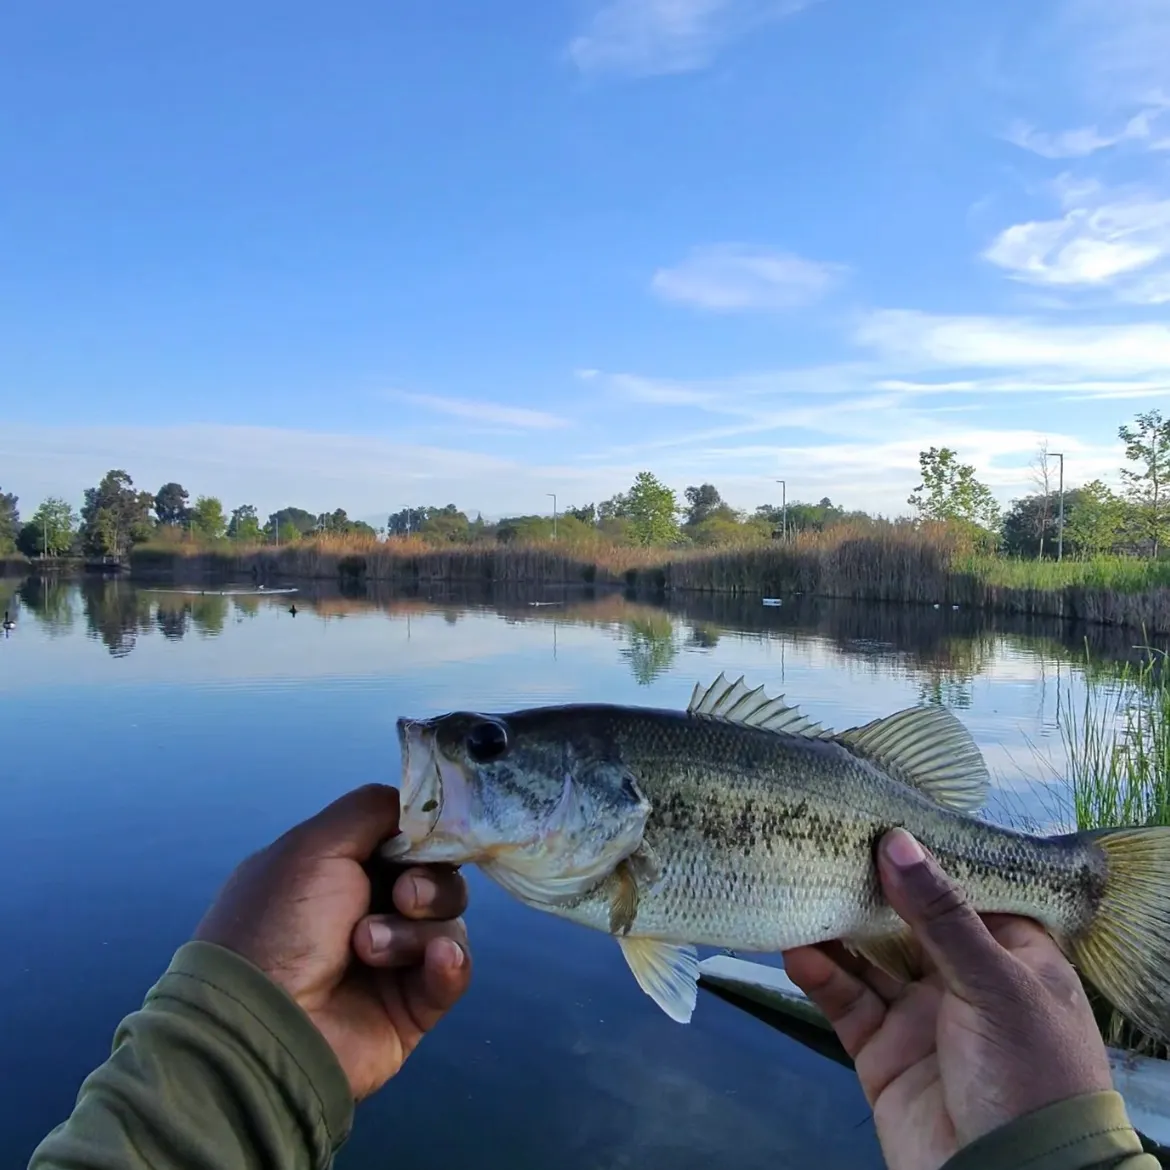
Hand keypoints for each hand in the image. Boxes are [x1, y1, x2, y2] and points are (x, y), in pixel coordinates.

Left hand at [194, 783, 471, 1099]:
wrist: (262, 1028)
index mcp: (337, 870)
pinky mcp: (413, 1005)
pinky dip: (448, 963)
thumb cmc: (280, 925)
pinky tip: (434, 962)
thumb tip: (418, 801)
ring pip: (446, 920)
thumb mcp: (313, 846)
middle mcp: (364, 910)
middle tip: (400, 895)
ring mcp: (391, 960)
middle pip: (434, 876)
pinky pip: (453, 970)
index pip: (404, 839)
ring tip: (371, 948)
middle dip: (426, 881)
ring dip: (416, 929)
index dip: (424, 833)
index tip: (432, 832)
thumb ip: (372, 808)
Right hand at [782, 828, 1112, 1169]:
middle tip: (826, 843)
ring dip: (835, 928)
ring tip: (800, 885)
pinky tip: (796, 948)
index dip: (927, 858)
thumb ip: (941, 914)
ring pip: (869, 958)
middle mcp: (965, 981)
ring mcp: (921, 1017)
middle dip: (871, 888)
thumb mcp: (996, 984)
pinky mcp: (882, 1052)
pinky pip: (846, 1001)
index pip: (966, 893)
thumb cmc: (1028, 1075)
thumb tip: (898, 843)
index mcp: (1013, 959)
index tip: (881, 817)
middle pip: (909, 922)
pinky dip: (820, 975)